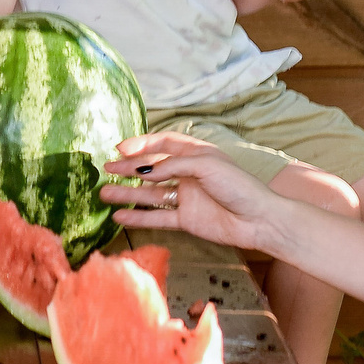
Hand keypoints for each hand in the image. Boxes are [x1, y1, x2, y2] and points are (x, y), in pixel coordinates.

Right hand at [100, 131, 278, 247]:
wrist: (259, 220)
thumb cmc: (239, 186)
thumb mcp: (206, 166)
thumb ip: (173, 166)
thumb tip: (143, 171)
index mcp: (196, 154)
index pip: (163, 144)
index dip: (141, 144)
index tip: (120, 149)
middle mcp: (188, 173)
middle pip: (152, 168)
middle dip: (128, 168)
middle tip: (107, 169)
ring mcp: (186, 197)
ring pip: (150, 193)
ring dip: (128, 193)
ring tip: (104, 193)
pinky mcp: (186, 219)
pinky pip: (157, 217)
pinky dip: (139, 216)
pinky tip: (120, 216)